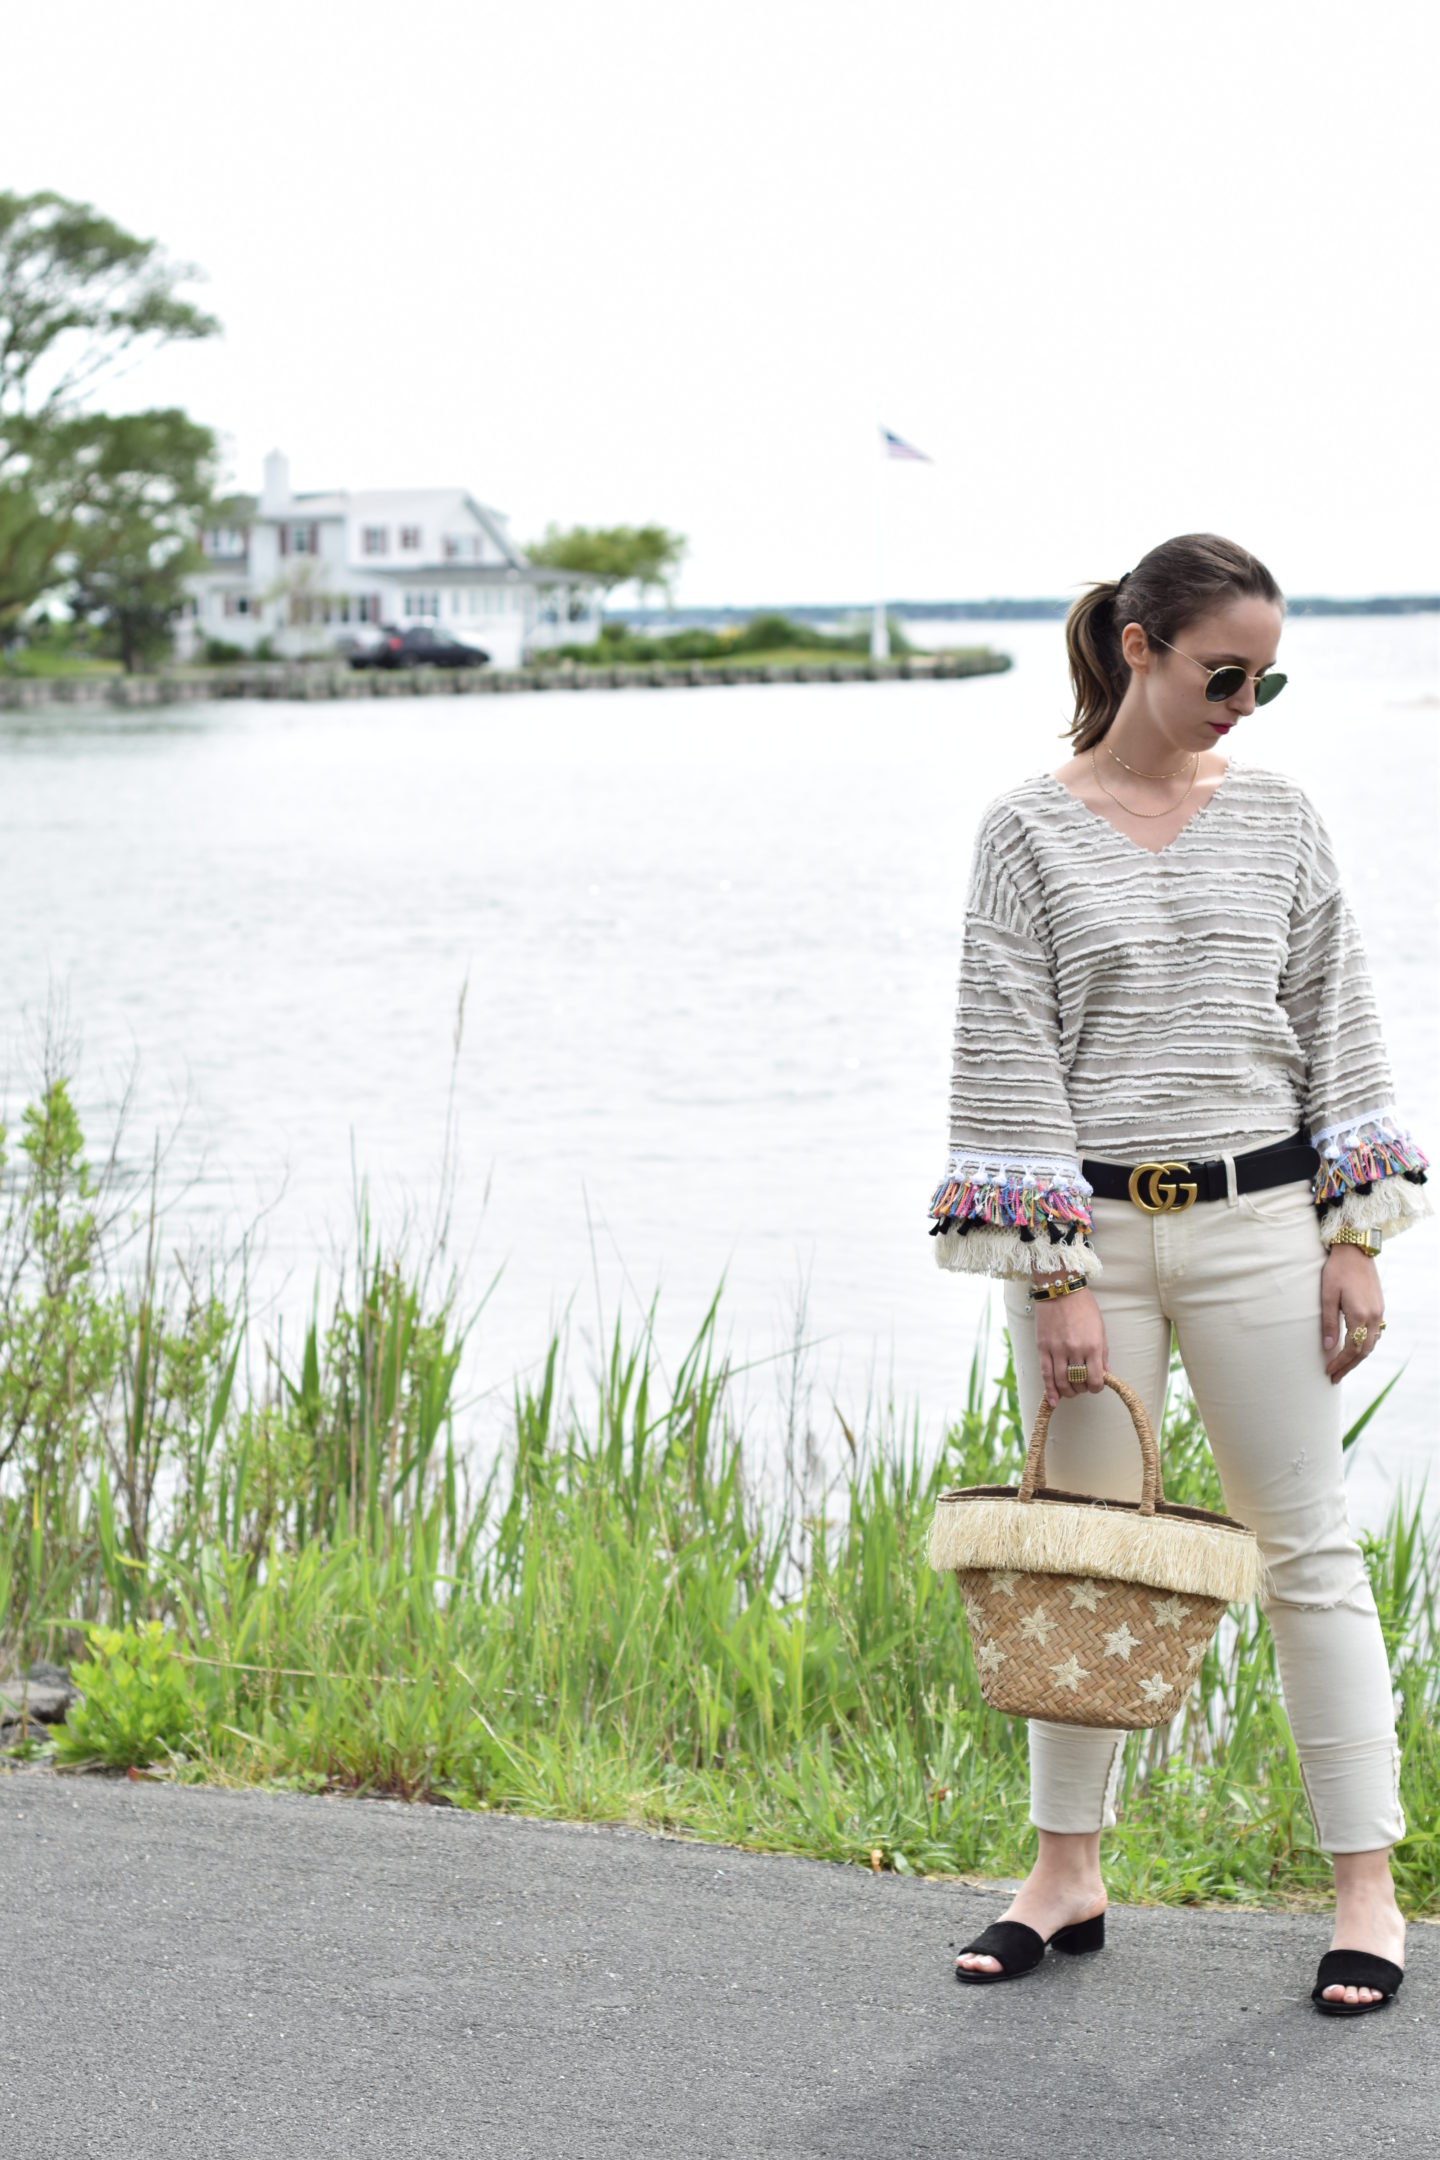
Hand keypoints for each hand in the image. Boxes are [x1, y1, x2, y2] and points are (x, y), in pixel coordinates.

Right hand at [1033, 1285, 1108, 1406]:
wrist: (1060, 1289)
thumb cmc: (1084, 1307)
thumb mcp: (1100, 1329)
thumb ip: (1102, 1353)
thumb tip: (1104, 1373)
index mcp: (1092, 1346)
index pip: (1095, 1379)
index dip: (1096, 1387)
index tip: (1095, 1385)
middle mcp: (1075, 1350)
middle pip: (1078, 1382)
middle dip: (1081, 1388)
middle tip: (1082, 1385)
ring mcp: (1057, 1350)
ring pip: (1061, 1382)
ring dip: (1067, 1391)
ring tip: (1070, 1390)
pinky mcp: (1043, 1348)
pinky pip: (1045, 1374)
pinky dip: (1049, 1391)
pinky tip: (1053, 1401)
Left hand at [1321, 1245, 1384, 1384]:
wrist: (1355, 1250)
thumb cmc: (1337, 1270)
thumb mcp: (1327, 1295)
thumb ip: (1329, 1322)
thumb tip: (1328, 1348)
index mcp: (1360, 1314)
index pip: (1352, 1349)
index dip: (1340, 1363)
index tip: (1328, 1372)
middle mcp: (1373, 1316)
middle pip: (1364, 1351)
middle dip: (1349, 1366)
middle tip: (1335, 1377)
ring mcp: (1378, 1311)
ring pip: (1372, 1343)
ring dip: (1358, 1357)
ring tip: (1343, 1367)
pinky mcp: (1378, 1306)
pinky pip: (1375, 1333)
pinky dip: (1365, 1345)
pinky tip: (1355, 1348)